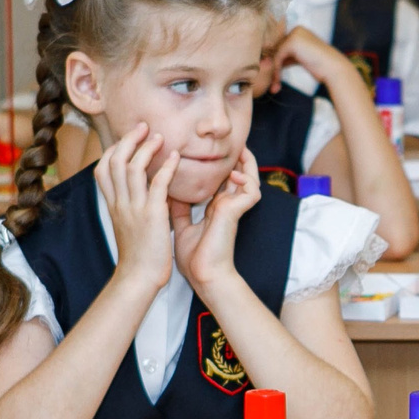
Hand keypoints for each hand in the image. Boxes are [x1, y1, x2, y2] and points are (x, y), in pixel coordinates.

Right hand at [96, 127, 176, 295]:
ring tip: (159, 137)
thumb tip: (134, 194)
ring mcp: (134, 208)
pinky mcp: (152, 215)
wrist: (139, 278)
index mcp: (113, 205)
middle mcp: (120, 203)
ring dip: (146, 148)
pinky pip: (158, 184)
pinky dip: (166, 167)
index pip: (103, 169)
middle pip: (115, 160)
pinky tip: (175, 157)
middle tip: (143, 127)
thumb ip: (128, 208)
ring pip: (133, 167)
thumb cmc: (138, 256)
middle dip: (128, 140)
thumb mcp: (126, 227)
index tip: (127, 140)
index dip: (113, 150)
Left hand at [173, 149, 260, 290]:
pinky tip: (233, 173)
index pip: (222, 181)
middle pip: (239, 173)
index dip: (218, 166)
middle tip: (225, 142)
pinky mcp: (237, 213)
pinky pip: (251, 190)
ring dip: (247, 162)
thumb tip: (167, 191)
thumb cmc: (195, 259)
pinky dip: (246, 178)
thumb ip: (178, 210)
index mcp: (216, 209)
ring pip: (251, 176)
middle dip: (235, 157)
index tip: (203, 152)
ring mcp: (234, 209)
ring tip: (239, 148)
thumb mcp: (182, 227)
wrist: (203, 276)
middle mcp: (227, 205)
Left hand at [275, 25, 362, 97]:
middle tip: (274, 83)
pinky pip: (278, 58)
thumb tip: (271, 60)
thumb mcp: (302, 58)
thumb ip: (289, 56)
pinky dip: (276, 71)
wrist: (334, 68)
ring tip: (275, 86)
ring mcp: (294, 34)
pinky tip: (277, 82)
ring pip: (276, 54)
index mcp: (300, 31)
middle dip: (274, 66)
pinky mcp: (292, 42)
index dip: (277, 61)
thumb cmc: (321, 66)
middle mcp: (296, 30)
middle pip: (277, 49)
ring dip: (274, 71)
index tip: (275, 77)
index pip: (281, 46)